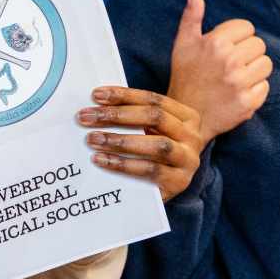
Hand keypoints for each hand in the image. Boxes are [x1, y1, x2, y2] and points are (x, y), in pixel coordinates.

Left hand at [80, 87, 202, 200]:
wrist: (170, 183)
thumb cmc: (154, 149)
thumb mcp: (150, 130)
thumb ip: (132, 116)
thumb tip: (97, 105)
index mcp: (188, 116)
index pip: (153, 99)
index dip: (124, 96)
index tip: (96, 95)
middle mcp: (192, 137)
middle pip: (155, 117)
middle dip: (117, 115)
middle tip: (86, 117)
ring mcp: (188, 161)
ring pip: (157, 145)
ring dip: (120, 140)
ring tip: (93, 139)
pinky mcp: (179, 182)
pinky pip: (150, 170)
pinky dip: (124, 164)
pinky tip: (102, 160)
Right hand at [160, 0, 271, 140]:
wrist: (184, 119)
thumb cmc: (184, 77)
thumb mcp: (183, 44)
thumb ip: (192, 16)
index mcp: (215, 43)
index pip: (247, 27)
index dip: (237, 37)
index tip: (225, 48)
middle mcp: (230, 61)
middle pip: (259, 45)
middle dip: (247, 53)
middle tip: (230, 64)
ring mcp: (240, 83)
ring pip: (266, 64)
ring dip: (254, 70)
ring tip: (236, 77)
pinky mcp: (248, 102)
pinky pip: (265, 86)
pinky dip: (255, 89)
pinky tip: (239, 92)